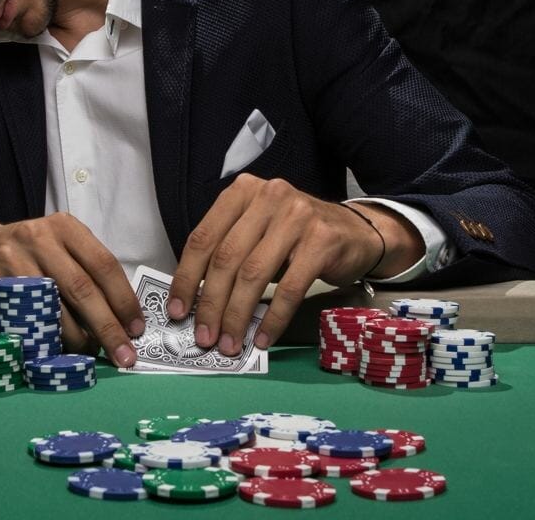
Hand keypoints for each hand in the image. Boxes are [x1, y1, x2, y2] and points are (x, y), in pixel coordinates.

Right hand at [0, 213, 144, 366]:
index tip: (136, 329)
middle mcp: (41, 239)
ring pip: (54, 308)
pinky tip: (59, 351)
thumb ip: (89, 272)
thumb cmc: (32, 253)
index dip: (123, 300)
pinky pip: (27, 319)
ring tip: (91, 354)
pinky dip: (46, 339)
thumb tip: (124, 318)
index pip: (104, 265)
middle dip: (107, 327)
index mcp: (66, 228)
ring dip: (77, 339)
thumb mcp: (61, 246)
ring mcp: (15, 261)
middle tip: (123, 355)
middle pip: (82, 289)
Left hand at [165, 174, 422, 356]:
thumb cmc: (297, 235)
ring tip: (230, 343)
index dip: (187, 278)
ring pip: (253, 275)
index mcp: (243, 191)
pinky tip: (263, 338)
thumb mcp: (258, 230)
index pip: (203, 237)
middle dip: (211, 304)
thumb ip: (228, 252)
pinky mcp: (322, 240)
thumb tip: (194, 300)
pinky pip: (289, 288)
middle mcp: (268, 196)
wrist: (356, 231)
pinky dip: (272, 318)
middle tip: (203, 336)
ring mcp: (297, 216)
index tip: (177, 311)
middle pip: (226, 258)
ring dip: (237, 316)